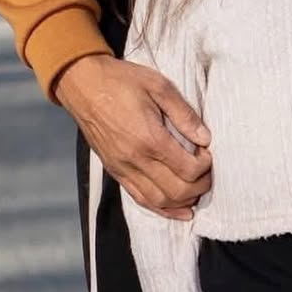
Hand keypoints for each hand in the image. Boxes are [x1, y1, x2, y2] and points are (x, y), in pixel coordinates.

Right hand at [55, 53, 211, 217]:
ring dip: (183, 201)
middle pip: (177, 191)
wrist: (83, 85)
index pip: (188, 169)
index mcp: (150, 138)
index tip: (209, 152)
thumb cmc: (122, 81)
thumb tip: (206, 138)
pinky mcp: (115, 172)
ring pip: (158, 201)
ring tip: (197, 190)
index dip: (206, 166)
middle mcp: (135, 159)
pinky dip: (162, 208)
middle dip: (200, 186)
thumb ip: (184, 114)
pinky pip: (140, 199)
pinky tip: (178, 209)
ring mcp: (122, 169)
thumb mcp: (159, 86)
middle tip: (209, 173)